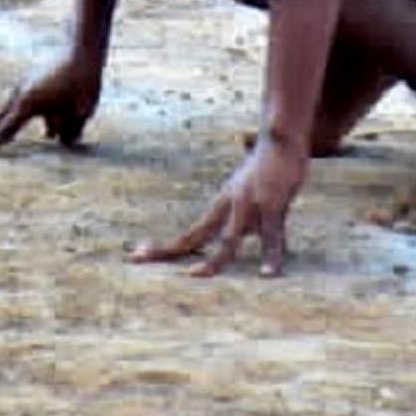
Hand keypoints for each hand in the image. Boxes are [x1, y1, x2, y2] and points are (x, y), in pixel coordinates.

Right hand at [0, 53, 103, 156]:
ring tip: (65, 107)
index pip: (0, 133)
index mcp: (26, 106)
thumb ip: (65, 132)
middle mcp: (19, 96)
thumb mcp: (78, 114)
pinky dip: (43, 115)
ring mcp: (23, 88)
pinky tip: (66, 105)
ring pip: (18, 114)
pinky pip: (30, 105)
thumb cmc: (82, 83)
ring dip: (32, 121)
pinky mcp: (31, 84)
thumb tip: (54, 138)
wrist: (82, 49)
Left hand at [133, 136, 309, 278]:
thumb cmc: (267, 168)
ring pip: (229, 239)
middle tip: (135, 258)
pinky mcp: (272, 205)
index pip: (192, 232)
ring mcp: (248, 205)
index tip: (139, 255)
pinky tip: (267, 274)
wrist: (280, 140)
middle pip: (196, 234)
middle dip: (168, 249)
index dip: (169, 247)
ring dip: (214, 259)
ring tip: (196, 276)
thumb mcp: (252, 193)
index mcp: (223, 205)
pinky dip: (271, 256)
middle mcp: (229, 205)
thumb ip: (249, 212)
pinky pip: (272, 236)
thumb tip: (246, 226)